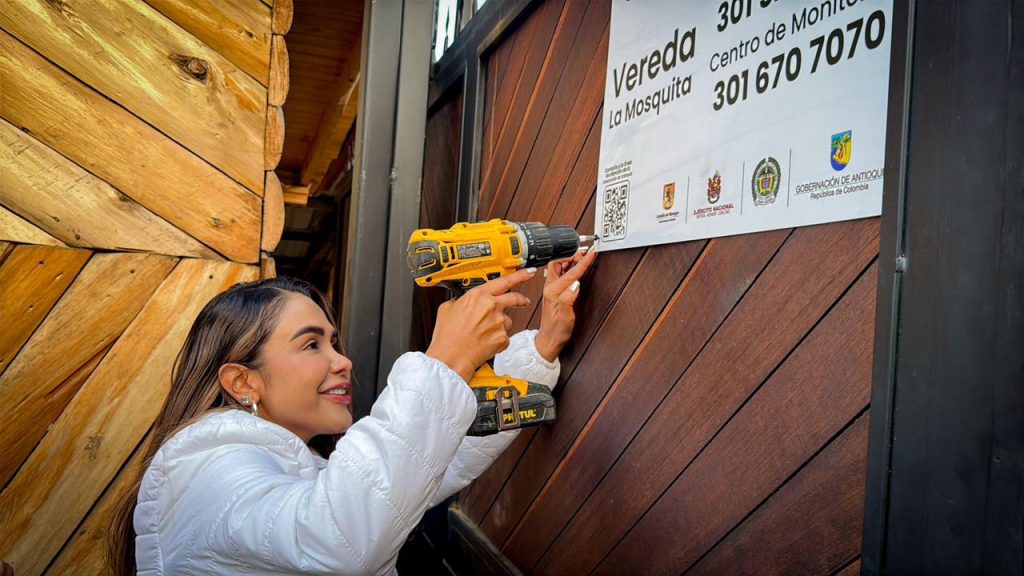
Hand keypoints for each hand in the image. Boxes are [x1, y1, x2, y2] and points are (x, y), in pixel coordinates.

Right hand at [426, 268, 535, 381]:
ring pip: (508, 320)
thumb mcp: (447, 309)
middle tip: (523, 301)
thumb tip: (461, 301)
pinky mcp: (503, 338)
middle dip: (521, 299)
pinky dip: (497, 339)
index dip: (520, 275)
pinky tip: (484, 342)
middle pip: (515, 298)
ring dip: (501, 324)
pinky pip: (504, 336)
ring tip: (484, 332)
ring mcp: (499, 322)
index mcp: (478, 295)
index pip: (505, 281)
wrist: (450, 357)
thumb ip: (460, 301)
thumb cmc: (447, 336)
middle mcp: (492, 306)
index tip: (528, 272)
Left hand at [536, 247, 597, 361]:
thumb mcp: (565, 318)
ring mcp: (551, 289)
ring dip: (569, 260)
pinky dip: (568, 267)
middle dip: (572, 255)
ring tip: (581, 257)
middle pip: (558, 262)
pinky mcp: (554, 291)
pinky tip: (575, 269)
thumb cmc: (557, 332)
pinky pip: (560, 273)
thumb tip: (575, 284)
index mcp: (553, 292)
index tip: (591, 253)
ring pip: (558, 267)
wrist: (549, 340)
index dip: (583, 261)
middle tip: (585, 253)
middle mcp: (550, 288)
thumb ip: (568, 300)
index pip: (571, 272)